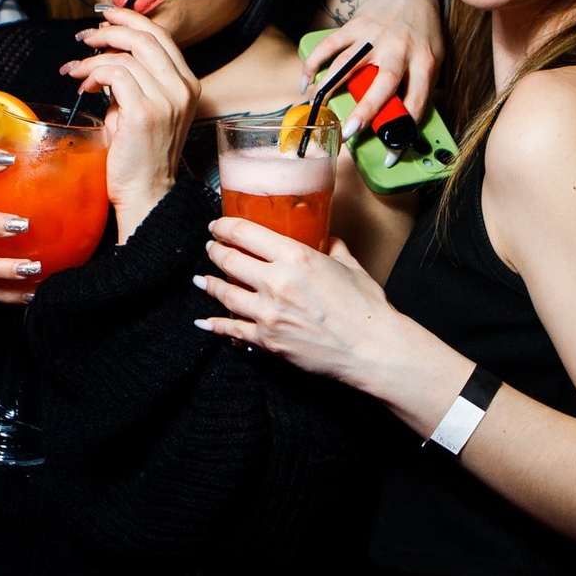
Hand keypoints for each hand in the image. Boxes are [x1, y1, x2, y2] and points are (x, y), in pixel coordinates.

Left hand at [63, 6, 198, 239]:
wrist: (144, 193)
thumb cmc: (137, 155)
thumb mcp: (139, 108)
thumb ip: (131, 79)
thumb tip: (105, 49)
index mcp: (187, 84)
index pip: (161, 37)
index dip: (130, 19)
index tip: (104, 16)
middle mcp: (182, 89)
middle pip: (145, 37)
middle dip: (109, 29)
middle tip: (84, 37)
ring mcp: (166, 100)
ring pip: (125, 55)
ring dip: (93, 58)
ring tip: (77, 72)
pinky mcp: (145, 112)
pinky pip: (115, 74)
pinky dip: (94, 73)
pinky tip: (84, 87)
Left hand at [195, 216, 423, 387]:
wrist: (372, 350)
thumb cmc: (366, 308)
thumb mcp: (350, 267)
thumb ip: (334, 249)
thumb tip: (328, 240)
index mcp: (296, 257)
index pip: (246, 233)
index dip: (225, 227)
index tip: (218, 226)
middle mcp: (276, 282)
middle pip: (229, 260)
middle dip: (215, 252)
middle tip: (211, 249)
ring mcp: (268, 313)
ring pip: (225, 293)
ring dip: (210, 285)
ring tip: (203, 280)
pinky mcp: (267, 341)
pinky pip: (232, 330)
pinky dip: (215, 325)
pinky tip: (205, 322)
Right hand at [306, 0, 443, 135]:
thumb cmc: (423, 32)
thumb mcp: (435, 59)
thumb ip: (422, 87)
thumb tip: (405, 125)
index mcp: (425, 62)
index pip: (416, 102)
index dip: (403, 132)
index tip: (389, 156)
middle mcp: (400, 49)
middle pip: (383, 82)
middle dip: (366, 109)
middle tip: (351, 133)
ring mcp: (377, 36)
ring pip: (350, 63)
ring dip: (332, 87)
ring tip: (318, 108)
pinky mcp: (356, 26)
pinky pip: (331, 45)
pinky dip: (315, 63)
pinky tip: (306, 81)